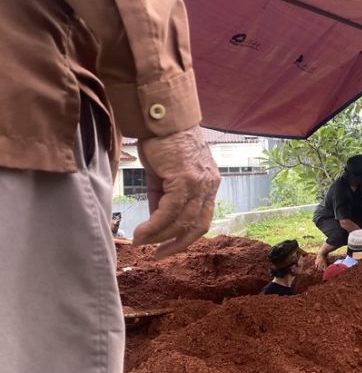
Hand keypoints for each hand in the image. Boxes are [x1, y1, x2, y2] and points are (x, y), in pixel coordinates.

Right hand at [133, 126, 220, 258]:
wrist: (160, 119)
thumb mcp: (166, 176)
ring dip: (160, 235)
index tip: (167, 248)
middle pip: (197, 225)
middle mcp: (209, 185)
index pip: (203, 219)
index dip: (186, 237)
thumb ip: (165, 198)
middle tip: (156, 254)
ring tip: (141, 240)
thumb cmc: (163, 143)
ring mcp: (200, 182)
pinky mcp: (185, 178)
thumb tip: (157, 221)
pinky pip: (170, 210)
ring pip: (182, 220)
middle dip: (176, 244)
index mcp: (209, 184)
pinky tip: (142, 231)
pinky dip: (155, 224)